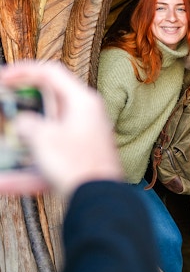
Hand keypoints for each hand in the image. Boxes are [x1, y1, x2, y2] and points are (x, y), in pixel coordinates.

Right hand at [0, 60, 122, 195]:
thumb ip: (28, 124)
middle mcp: (85, 118)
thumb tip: (24, 123)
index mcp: (82, 101)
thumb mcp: (44, 138)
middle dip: (21, 106)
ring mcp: (82, 142)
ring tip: (4, 145)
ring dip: (21, 142)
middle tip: (3, 107)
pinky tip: (3, 184)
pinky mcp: (78, 164)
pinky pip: (46, 164)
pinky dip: (26, 173)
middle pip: (48, 104)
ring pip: (44, 136)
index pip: (52, 73)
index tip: (2, 77)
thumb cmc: (77, 164)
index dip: (24, 70)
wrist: (98, 201)